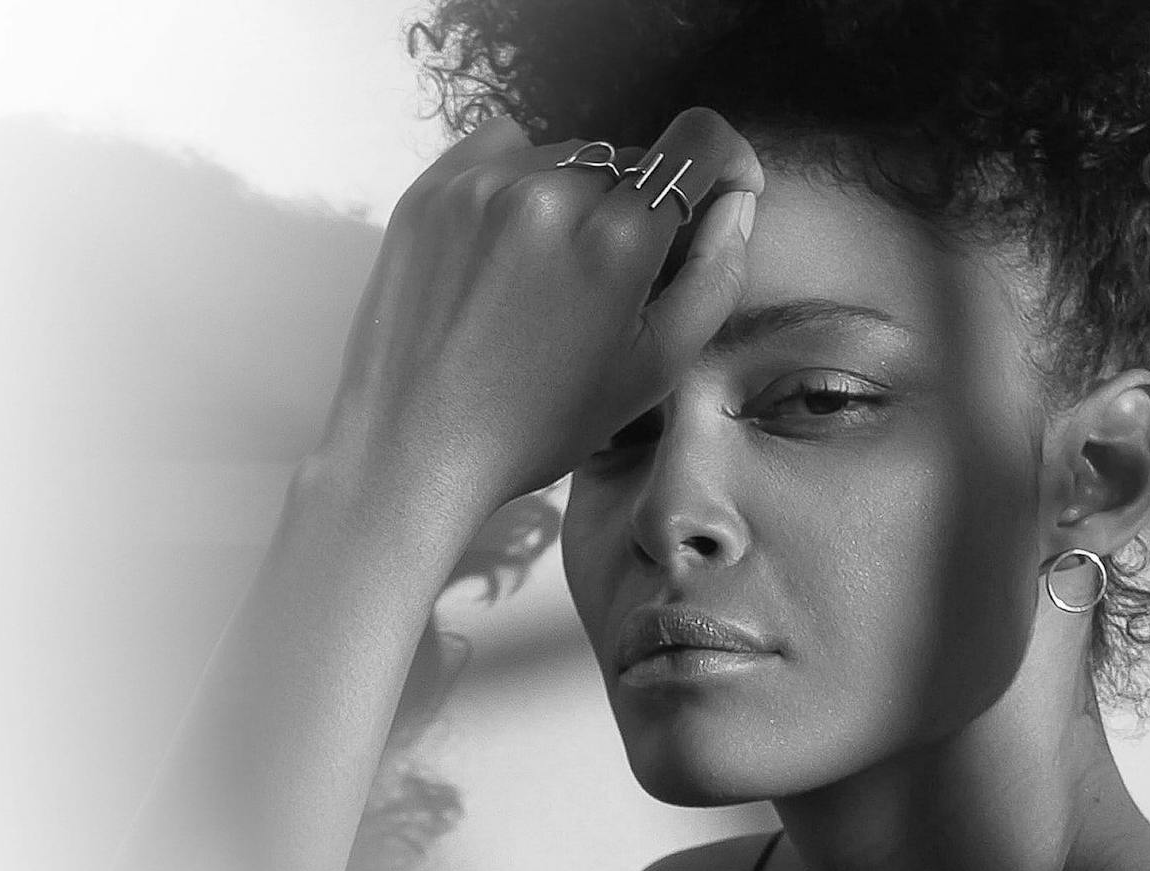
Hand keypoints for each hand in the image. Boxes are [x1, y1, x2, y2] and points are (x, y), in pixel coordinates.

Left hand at [316, 107, 763, 515]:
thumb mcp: (654, 369)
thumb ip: (715, 275)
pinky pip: (502, 151)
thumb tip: (737, 201)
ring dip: (576, 199)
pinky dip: (519, 184)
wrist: (411, 451)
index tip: (724, 192)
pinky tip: (506, 249)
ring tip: (546, 279)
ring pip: (566, 158)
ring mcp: (481, 185)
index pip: (699, 141)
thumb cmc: (538, 425)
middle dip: (638, 207)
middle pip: (629, 162)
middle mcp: (549, 192)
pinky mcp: (430, 190)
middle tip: (609, 283)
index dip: (727, 161)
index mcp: (616, 238)